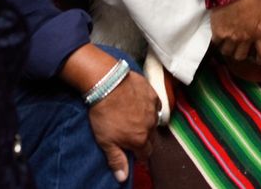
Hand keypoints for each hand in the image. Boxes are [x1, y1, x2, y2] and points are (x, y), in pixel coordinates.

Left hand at [59, 44, 158, 182]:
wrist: (108, 83)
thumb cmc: (104, 113)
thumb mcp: (105, 141)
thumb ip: (116, 160)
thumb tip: (123, 178)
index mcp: (139, 139)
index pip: (146, 154)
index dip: (139, 154)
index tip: (132, 150)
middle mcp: (150, 125)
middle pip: (150, 137)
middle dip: (142, 138)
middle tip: (130, 132)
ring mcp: (153, 108)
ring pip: (153, 120)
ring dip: (146, 122)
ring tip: (132, 116)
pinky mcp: (153, 93)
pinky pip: (155, 104)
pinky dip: (149, 106)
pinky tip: (139, 103)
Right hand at [210, 0, 260, 63]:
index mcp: (259, 31)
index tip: (259, 59)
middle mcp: (245, 38)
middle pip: (242, 56)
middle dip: (242, 54)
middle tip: (241, 49)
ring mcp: (231, 37)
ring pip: (229, 53)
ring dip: (230, 50)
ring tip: (230, 45)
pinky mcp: (218, 33)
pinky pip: (218, 45)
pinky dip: (219, 44)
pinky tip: (220, 38)